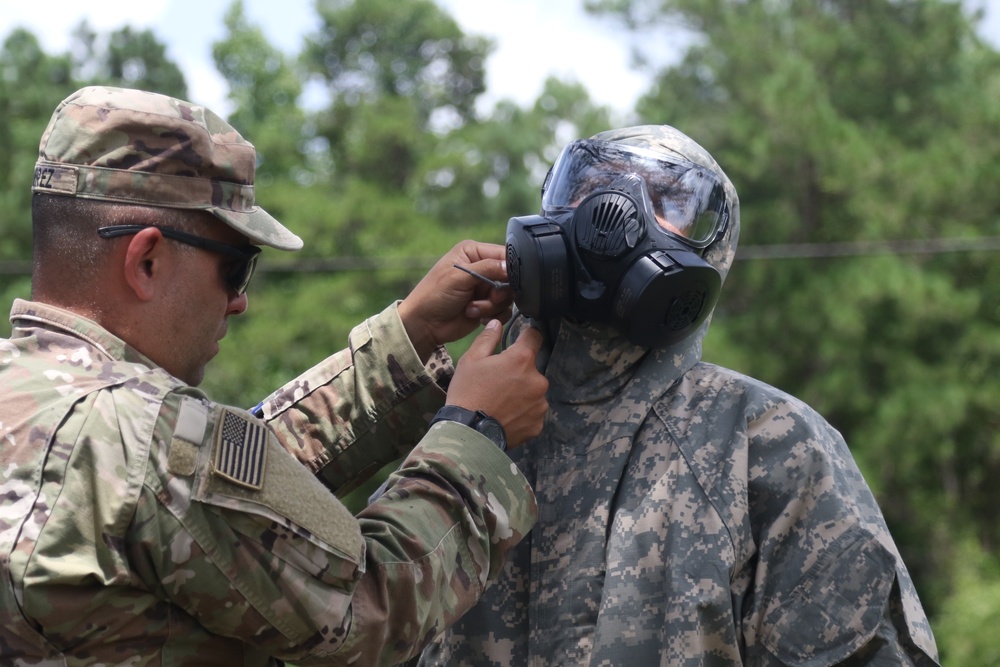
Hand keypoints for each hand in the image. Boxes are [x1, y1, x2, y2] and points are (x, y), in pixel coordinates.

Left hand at [399, 240, 512, 361]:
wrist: (425, 324)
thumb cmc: (434, 295)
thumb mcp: (460, 277)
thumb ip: (487, 269)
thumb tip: (510, 267)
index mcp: (473, 252)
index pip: (503, 255)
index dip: (508, 269)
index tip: (505, 281)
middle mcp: (481, 268)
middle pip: (509, 278)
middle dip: (498, 292)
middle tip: (486, 297)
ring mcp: (485, 288)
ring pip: (507, 297)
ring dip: (491, 306)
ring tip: (472, 308)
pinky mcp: (487, 306)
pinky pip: (504, 310)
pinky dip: (492, 315)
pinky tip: (476, 316)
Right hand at [446, 320, 548, 448]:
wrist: (468, 433)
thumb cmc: (467, 392)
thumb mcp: (471, 360)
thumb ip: (488, 338)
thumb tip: (498, 322)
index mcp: (522, 360)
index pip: (535, 337)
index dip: (526, 336)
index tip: (520, 340)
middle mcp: (538, 380)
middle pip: (532, 368)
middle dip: (519, 372)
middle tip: (498, 383)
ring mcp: (540, 404)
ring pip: (533, 392)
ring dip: (523, 393)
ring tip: (501, 403)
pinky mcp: (538, 424)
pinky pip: (532, 413)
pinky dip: (523, 413)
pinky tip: (506, 417)